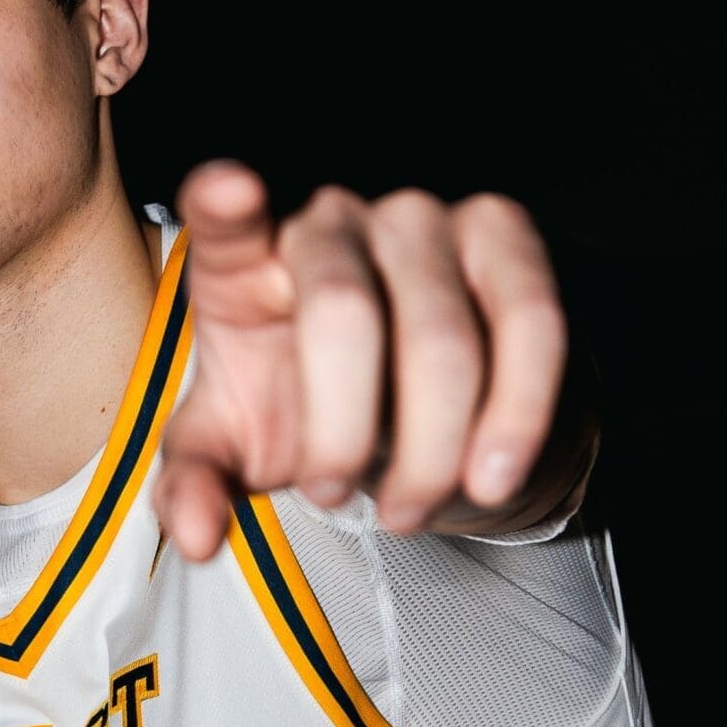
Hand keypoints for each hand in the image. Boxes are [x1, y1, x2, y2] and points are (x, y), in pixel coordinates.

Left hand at [154, 160, 578, 557]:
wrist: (401, 402)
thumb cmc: (301, 404)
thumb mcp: (235, 445)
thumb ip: (197, 482)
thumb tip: (195, 536)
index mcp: (242, 261)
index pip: (223, 222)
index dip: (224, 201)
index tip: (227, 189)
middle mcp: (328, 219)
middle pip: (343, 312)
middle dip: (340, 431)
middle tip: (331, 498)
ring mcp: (420, 219)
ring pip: (443, 338)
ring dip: (429, 448)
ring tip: (405, 508)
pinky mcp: (504, 238)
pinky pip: (531, 324)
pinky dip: (516, 417)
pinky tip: (489, 476)